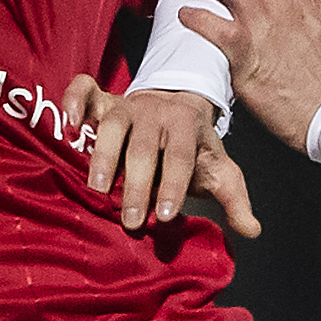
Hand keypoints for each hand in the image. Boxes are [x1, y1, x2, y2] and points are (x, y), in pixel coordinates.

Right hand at [65, 80, 262, 236]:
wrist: (176, 107)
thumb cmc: (194, 148)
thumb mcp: (219, 171)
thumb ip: (235, 200)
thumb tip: (251, 230)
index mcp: (188, 125)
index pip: (182, 157)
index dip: (174, 185)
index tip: (166, 216)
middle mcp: (157, 112)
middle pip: (145, 147)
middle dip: (138, 185)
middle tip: (131, 221)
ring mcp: (127, 104)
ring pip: (113, 124)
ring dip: (103, 156)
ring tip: (98, 190)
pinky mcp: (102, 99)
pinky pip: (84, 90)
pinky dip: (73, 101)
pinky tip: (69, 127)